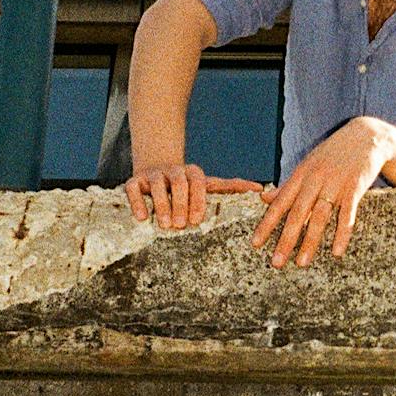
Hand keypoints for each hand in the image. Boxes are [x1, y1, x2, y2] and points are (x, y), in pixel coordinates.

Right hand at [125, 163, 264, 229]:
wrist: (155, 169)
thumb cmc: (187, 186)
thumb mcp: (207, 185)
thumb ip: (231, 188)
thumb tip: (262, 190)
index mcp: (193, 173)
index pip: (198, 182)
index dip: (198, 200)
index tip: (197, 220)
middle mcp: (173, 171)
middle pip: (178, 182)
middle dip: (180, 203)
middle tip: (181, 226)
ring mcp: (153, 175)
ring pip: (157, 185)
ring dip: (162, 205)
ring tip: (165, 225)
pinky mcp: (134, 182)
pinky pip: (133, 189)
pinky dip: (137, 202)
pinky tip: (142, 218)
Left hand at [251, 118, 394, 267]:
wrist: (366, 136)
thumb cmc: (333, 154)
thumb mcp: (308, 165)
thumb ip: (288, 184)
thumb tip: (264, 198)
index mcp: (301, 175)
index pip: (280, 203)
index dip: (267, 224)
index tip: (256, 243)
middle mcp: (315, 180)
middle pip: (298, 214)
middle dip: (286, 239)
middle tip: (276, 263)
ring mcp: (335, 184)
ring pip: (320, 217)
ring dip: (310, 242)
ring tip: (302, 263)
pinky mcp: (354, 188)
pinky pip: (347, 215)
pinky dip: (342, 233)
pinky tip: (337, 252)